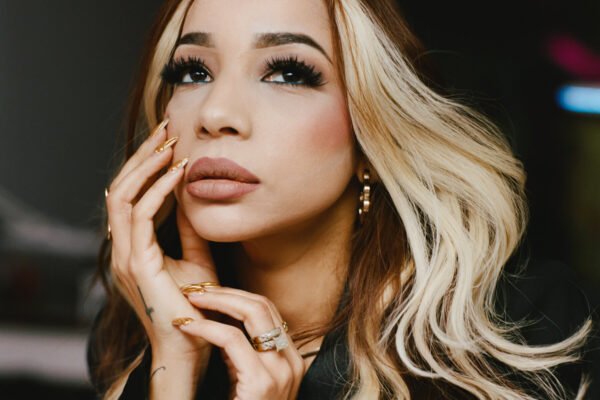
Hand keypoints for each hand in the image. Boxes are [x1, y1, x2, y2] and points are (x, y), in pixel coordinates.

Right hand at [105, 119, 217, 353]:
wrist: (189, 345)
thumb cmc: (195, 306)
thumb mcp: (196, 259)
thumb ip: (190, 231)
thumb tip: (194, 198)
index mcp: (133, 247)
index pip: (131, 195)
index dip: (147, 166)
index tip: (169, 141)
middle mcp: (123, 248)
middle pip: (121, 188)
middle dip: (142, 156)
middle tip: (165, 128)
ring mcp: (125, 255)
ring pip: (123, 196)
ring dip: (146, 166)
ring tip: (169, 142)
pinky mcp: (136, 263)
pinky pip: (142, 216)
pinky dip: (160, 190)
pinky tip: (179, 172)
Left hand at [175, 287, 304, 399]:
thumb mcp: (244, 382)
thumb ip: (238, 356)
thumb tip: (217, 324)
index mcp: (289, 359)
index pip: (267, 311)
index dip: (236, 296)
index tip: (208, 293)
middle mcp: (291, 361)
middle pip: (262, 304)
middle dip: (226, 291)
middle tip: (195, 288)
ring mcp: (281, 370)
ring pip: (252, 312)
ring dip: (216, 299)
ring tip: (190, 298)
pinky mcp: (262, 381)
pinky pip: (231, 339)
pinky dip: (205, 327)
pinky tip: (186, 325)